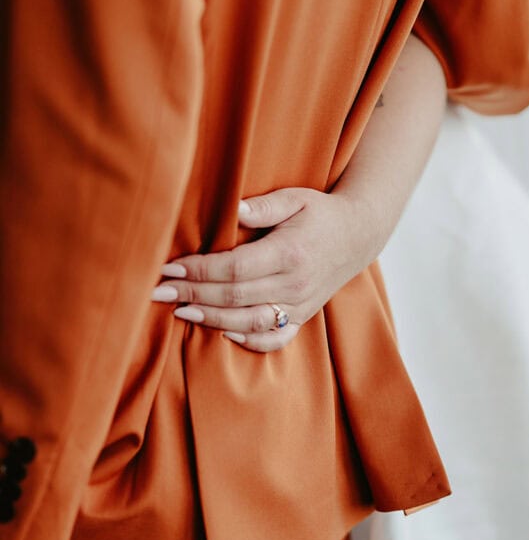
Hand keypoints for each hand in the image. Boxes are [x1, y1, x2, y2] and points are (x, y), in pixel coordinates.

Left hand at [152, 188, 376, 351]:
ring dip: (210, 319)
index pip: (234, 268)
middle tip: (158, 292)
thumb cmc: (321, 213)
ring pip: (248, 321)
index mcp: (289, 252)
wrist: (360, 234)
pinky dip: (249, 340)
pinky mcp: (304, 316)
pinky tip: (223, 332)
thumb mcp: (296, 198)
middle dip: (192, 294)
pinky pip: (275, 338)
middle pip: (234, 297)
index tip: (168, 268)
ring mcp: (300, 304)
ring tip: (180, 312)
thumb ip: (264, 206)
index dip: (198, 270)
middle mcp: (295, 283)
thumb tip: (232, 208)